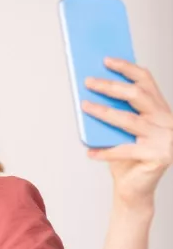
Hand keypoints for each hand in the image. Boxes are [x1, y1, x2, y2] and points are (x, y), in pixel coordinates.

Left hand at [82, 58, 172, 208]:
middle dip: (111, 86)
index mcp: (161, 109)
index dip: (126, 68)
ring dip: (103, 112)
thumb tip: (91, 87)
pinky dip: (105, 151)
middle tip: (88, 81)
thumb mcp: (122, 129)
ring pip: (129, 120)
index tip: (106, 60)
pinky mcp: (159, 157)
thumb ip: (116, 110)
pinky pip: (125, 151)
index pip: (146, 80)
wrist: (136, 188)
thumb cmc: (127, 156)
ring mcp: (165, 139)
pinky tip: (89, 152)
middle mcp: (167, 121)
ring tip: (84, 106)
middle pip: (137, 95)